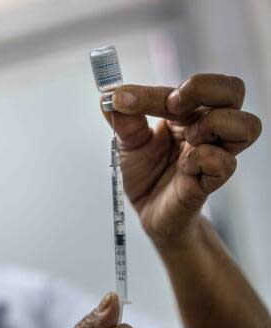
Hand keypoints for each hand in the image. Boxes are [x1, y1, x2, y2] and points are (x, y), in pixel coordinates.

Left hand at [105, 74, 261, 244]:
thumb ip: (123, 120)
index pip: (189, 87)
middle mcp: (207, 128)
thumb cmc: (146, 174)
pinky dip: (203, 159)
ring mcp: (214, 154)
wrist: (149, 213)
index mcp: (188, 113)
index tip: (121, 98)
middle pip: (233, 90)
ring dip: (213, 123)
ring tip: (187, 138)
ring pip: (246, 126)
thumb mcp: (127, 144)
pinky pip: (225, 163)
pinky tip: (184, 168)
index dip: (152, 91)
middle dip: (205, 87)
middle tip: (173, 105)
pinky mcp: (212, 182)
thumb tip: (108, 96)